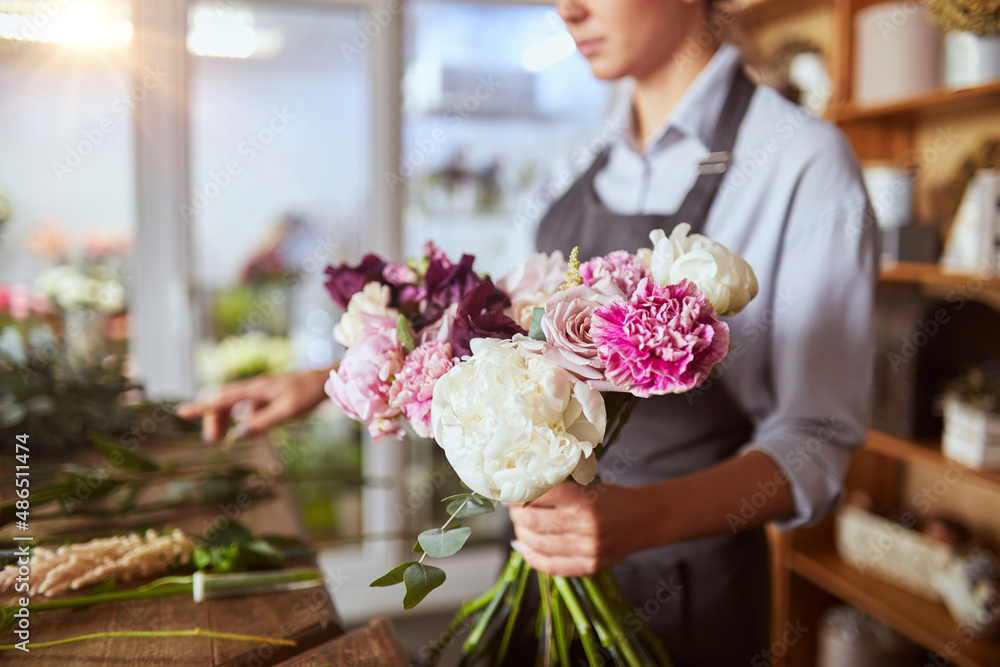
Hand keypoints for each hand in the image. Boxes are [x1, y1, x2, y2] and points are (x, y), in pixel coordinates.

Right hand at [175, 367, 331, 441]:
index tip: (180, 413)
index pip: (221, 399)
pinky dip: (238, 416)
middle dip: (212, 418)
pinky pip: (245, 405)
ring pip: (232, 403)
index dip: (201, 407)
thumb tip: (238, 434)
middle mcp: (254, 387)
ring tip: (223, 437)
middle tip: (213, 441)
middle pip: (222, 401)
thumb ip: (263, 422)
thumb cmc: (309, 393)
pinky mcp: (268, 394)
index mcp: (256, 389)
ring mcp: (261, 390)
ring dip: (224, 418)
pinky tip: (244, 426)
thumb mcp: (287, 411)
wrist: (327, 378)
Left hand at [507, 482, 649, 576]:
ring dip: (522, 535)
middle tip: (513, 510)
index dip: (520, 495)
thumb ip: (557, 489)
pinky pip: (552, 566)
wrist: (642, 519)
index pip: (540, 496)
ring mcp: (588, 549)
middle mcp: (586, 525)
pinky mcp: (590, 567)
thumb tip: (520, 491)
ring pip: (540, 545)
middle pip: (535, 521)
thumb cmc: (610, 498)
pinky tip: (523, 547)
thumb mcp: (587, 485)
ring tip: (519, 527)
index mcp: (584, 499)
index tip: (511, 493)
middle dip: (517, 515)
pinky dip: (532, 557)